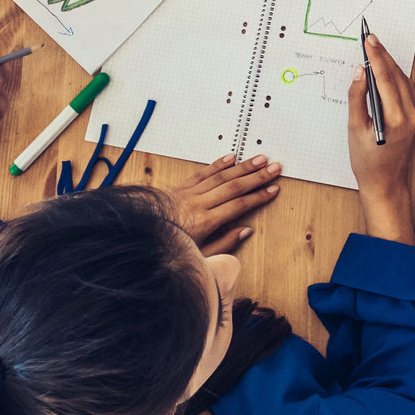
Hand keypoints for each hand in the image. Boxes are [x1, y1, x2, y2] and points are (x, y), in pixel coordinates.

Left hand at [168, 154, 283, 254]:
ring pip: (221, 176)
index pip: (239, 205)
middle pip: (234, 187)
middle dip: (257, 176)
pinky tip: (231, 158)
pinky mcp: (180, 187)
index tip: (273, 190)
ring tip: (259, 159)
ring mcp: (188, 193)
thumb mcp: (199, 257)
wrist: (140, 238)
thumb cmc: (169, 250)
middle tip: (274, 168)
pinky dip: (218, 164)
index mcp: (204, 223)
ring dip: (242, 166)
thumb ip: (224, 244)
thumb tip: (245, 230)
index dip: (259, 196)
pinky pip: (202, 173)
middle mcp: (198, 204)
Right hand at [348, 34, 414, 241]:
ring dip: (389, 64)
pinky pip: (406, 90)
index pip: (386, 80)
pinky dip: (395, 76)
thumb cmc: (367, 160)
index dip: (376, 58)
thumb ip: (357, 98)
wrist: (385, 182)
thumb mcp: (355, 129)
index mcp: (397, 119)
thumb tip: (359, 72)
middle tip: (370, 39)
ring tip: (374, 49)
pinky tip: (384, 68)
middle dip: (383, 56)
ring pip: (404, 81)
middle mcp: (411, 115)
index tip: (368, 41)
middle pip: (397, 76)